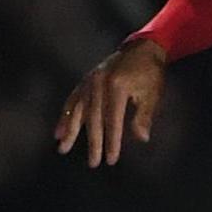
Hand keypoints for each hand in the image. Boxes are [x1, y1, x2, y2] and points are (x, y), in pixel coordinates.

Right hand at [54, 38, 167, 166]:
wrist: (141, 48)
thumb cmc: (150, 74)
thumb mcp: (153, 94)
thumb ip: (144, 116)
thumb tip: (141, 138)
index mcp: (117, 86)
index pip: (113, 120)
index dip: (112, 141)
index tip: (111, 160)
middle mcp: (99, 83)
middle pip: (94, 119)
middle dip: (94, 143)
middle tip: (93, 163)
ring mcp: (89, 81)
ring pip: (78, 110)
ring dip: (71, 132)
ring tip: (63, 149)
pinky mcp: (85, 81)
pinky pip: (72, 100)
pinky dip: (65, 116)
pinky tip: (58, 132)